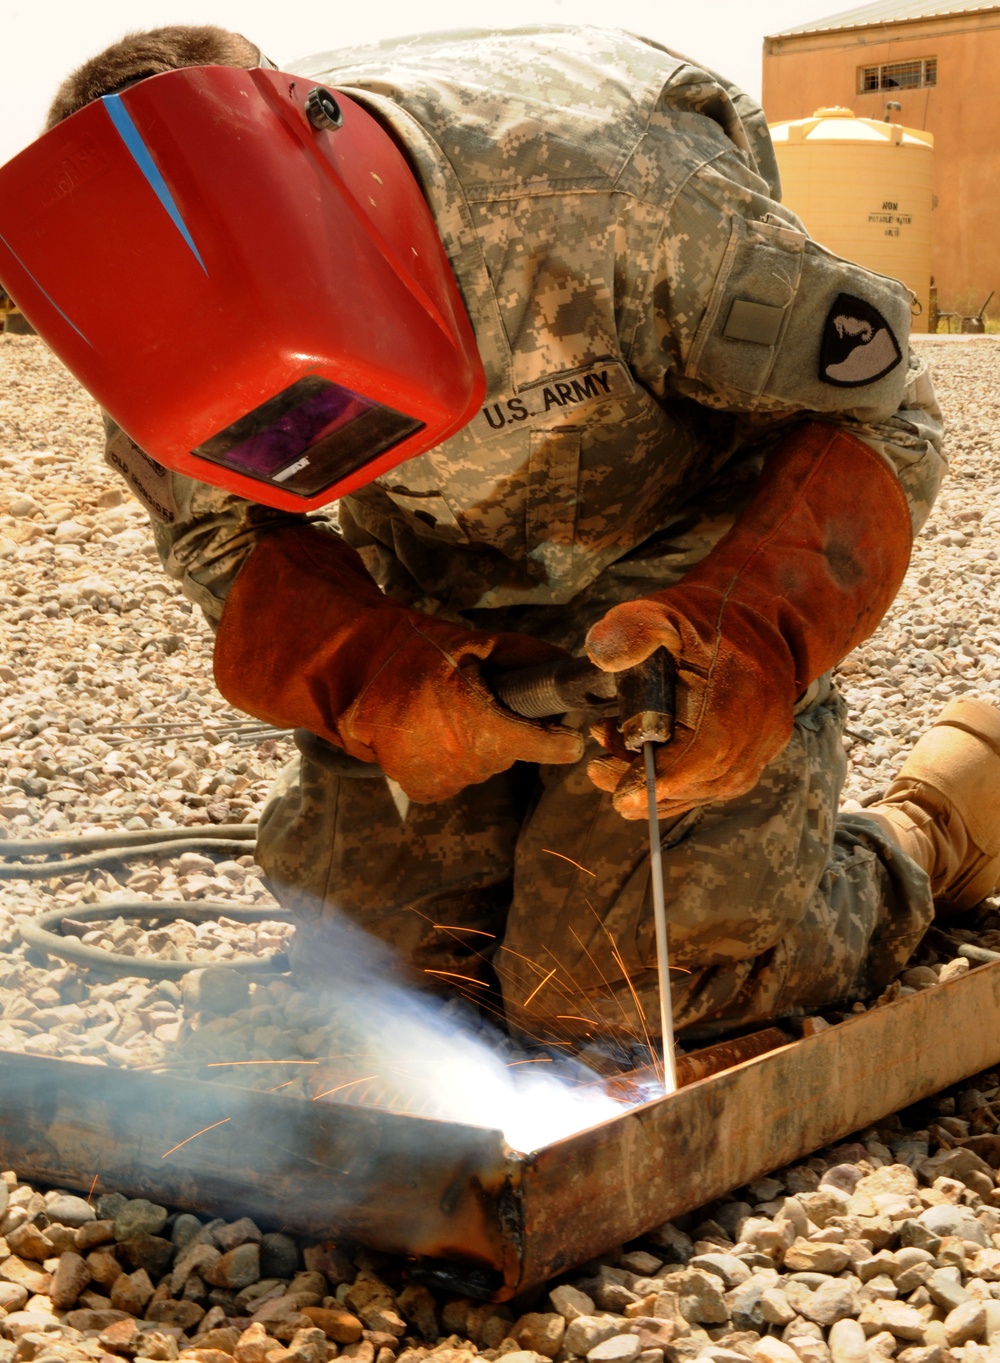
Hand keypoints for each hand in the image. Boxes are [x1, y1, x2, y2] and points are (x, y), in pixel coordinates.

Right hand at [214, 526, 582, 802]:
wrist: (355, 679)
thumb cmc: (420, 654)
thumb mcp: (477, 643)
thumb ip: (528, 657)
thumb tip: (570, 667)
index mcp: (491, 727)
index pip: (556, 748)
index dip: (560, 736)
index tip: (560, 728)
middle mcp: (474, 763)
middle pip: (515, 754)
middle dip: (509, 731)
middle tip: (482, 703)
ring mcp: (448, 780)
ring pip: (484, 765)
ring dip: (476, 745)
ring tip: (449, 715)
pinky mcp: (426, 789)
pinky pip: (455, 776)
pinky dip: (449, 759)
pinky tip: (432, 734)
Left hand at [583, 423, 913, 818]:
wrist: (784, 599)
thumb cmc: (723, 604)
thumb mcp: (672, 605)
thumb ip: (636, 627)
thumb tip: (599, 652)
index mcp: (733, 710)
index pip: (685, 771)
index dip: (643, 780)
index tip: (608, 773)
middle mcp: (753, 737)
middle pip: (692, 789)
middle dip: (644, 785)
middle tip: (604, 770)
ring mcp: (761, 746)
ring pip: (707, 789)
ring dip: (662, 782)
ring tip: (620, 761)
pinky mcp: (760, 747)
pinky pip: (722, 779)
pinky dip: (686, 777)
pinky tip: (654, 758)